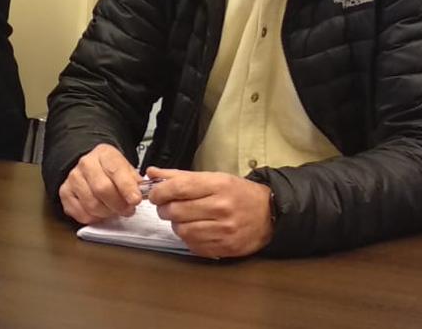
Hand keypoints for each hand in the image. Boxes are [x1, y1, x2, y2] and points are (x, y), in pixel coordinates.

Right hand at [56, 143, 145, 223]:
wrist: (91, 167)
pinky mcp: (65, 193)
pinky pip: (80, 213)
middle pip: (102, 189)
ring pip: (91, 204)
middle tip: (128, 210)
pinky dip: (94, 218)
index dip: (127, 187)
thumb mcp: (127, 168)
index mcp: (104, 154)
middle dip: (118, 204)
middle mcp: (85, 164)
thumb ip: (135, 181)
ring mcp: (73, 178)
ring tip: (114, 210)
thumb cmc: (111, 170)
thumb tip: (142, 194)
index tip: (135, 199)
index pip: (115, 170)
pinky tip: (100, 212)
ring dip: (107, 213)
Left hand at [146, 168, 273, 257]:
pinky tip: (196, 230)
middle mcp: (221, 208)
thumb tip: (151, 173)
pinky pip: (193, 245)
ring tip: (183, 218)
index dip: (159, 192)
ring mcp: (224, 230)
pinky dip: (189, 238)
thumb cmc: (239, 193)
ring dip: (176, 224)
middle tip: (167, 206)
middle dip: (164, 209)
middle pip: (176, 211)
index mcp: (218, 185)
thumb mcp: (214, 177)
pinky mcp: (225, 248)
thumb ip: (180, 176)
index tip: (154, 194)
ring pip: (182, 230)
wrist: (270, 214)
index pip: (178, 188)